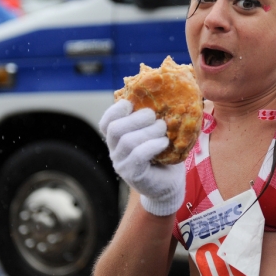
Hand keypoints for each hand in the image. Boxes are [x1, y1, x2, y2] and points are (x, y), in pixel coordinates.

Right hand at [99, 100, 184, 215]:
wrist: (169, 184)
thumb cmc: (164, 154)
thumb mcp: (156, 133)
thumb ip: (153, 118)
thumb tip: (164, 91)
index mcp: (118, 139)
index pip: (106, 122)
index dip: (116, 110)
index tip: (132, 103)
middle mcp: (115, 151)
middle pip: (115, 129)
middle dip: (136, 118)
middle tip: (154, 116)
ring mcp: (121, 164)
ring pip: (128, 141)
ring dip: (149, 131)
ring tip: (163, 130)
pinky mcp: (133, 174)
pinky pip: (138, 155)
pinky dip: (153, 145)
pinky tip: (164, 143)